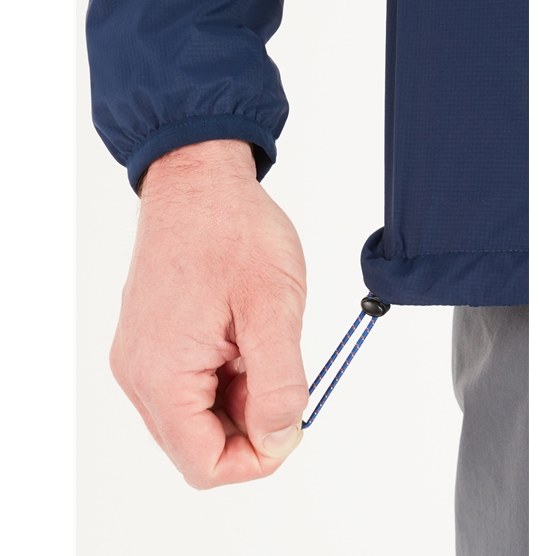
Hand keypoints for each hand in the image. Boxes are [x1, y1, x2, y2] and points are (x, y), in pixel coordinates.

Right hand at [109, 140, 307, 488]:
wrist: (199, 181)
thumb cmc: (232, 231)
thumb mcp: (272, 308)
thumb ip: (278, 385)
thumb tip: (276, 439)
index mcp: (161, 375)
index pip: (204, 465)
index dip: (258, 458)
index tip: (292, 417)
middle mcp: (139, 373)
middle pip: (198, 444)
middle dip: (251, 421)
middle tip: (280, 368)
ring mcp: (141, 356)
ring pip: (197, 415)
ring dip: (241, 395)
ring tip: (260, 340)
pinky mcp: (151, 340)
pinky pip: (189, 384)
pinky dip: (226, 374)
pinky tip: (243, 333)